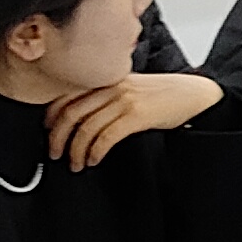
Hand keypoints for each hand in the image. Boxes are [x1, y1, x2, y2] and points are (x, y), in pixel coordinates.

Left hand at [46, 71, 220, 170]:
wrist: (194, 94)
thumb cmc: (163, 94)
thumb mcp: (129, 88)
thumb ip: (105, 96)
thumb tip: (82, 117)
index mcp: (105, 78)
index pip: (66, 95)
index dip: (51, 116)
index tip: (48, 132)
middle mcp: (110, 86)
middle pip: (70, 113)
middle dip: (58, 138)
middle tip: (55, 154)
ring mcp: (123, 99)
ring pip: (86, 127)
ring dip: (76, 150)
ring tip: (76, 163)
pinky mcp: (136, 115)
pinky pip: (106, 136)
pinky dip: (95, 151)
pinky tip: (95, 160)